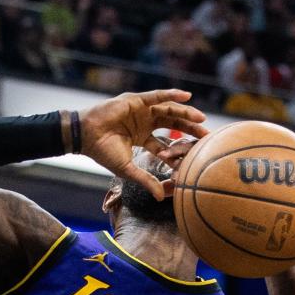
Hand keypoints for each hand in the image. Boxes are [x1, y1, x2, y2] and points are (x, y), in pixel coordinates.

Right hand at [80, 90, 207, 199]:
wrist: (87, 136)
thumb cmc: (103, 152)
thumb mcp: (128, 169)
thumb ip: (146, 180)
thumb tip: (161, 198)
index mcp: (142, 138)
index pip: (165, 144)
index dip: (179, 151)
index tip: (194, 157)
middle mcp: (144, 123)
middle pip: (172, 125)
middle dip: (189, 130)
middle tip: (206, 136)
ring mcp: (141, 110)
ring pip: (168, 111)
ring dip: (185, 114)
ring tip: (201, 119)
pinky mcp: (137, 100)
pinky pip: (158, 96)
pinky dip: (172, 95)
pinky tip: (188, 97)